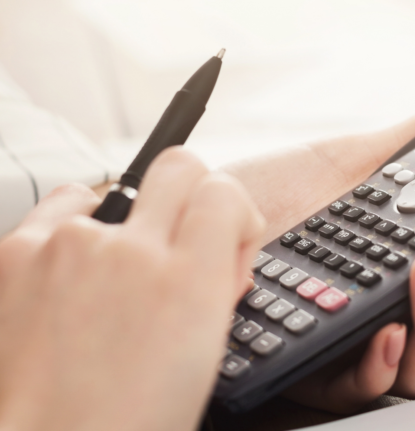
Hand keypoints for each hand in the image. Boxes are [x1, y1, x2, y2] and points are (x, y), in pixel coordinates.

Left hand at [0, 148, 264, 430]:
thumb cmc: (128, 418)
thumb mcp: (206, 354)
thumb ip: (220, 284)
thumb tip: (222, 250)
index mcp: (188, 283)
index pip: (225, 191)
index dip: (234, 211)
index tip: (228, 235)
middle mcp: (129, 251)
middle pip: (179, 167)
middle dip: (192, 197)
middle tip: (181, 241)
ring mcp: (68, 245)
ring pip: (118, 189)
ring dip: (129, 223)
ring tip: (115, 276)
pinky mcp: (17, 249)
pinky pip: (64, 206)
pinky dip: (77, 230)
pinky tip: (78, 272)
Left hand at [223, 106, 414, 412]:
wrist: (197, 221)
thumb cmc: (269, 198)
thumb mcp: (348, 161)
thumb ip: (413, 143)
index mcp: (410, 269)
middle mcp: (396, 314)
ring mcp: (361, 348)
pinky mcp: (319, 375)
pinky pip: (370, 390)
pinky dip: (389, 362)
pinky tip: (388, 329)